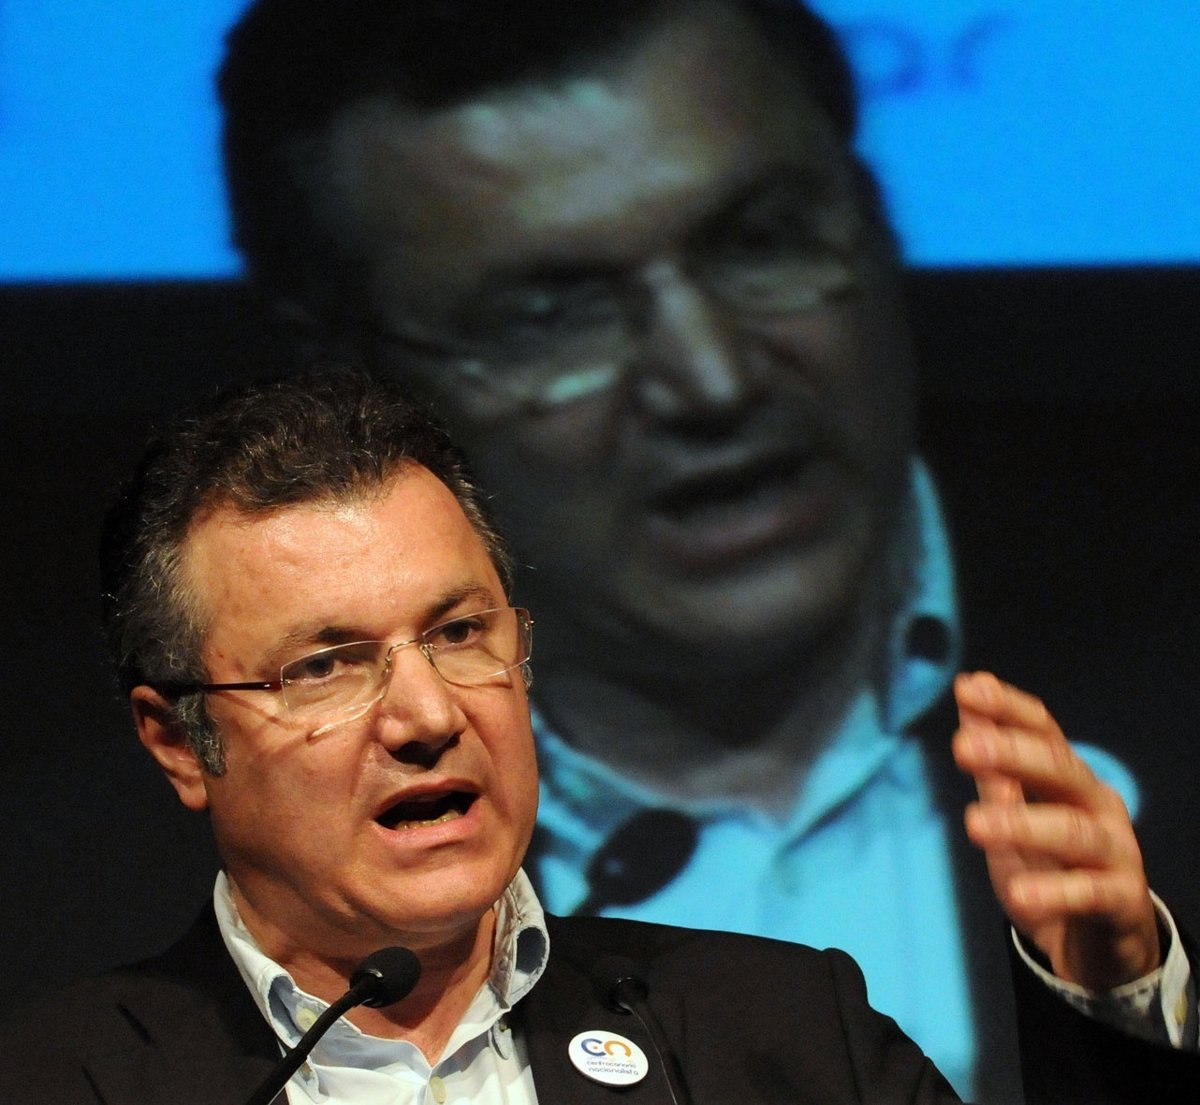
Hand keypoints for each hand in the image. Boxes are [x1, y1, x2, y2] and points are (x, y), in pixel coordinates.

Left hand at [952, 671, 1159, 988]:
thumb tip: (969, 699)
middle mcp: (1097, 806)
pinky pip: (1091, 893)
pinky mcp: (1122, 901)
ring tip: (975, 825)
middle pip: (1059, 770)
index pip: (1044, 732)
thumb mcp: (1012, 811)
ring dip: (1023, 824)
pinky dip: (1056, 892)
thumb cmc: (1049, 866)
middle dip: (1012, 754)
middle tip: (963, 747)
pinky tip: (1021, 895)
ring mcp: (1116, 852)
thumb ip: (992, 764)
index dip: (1009, 709)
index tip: (969, 688)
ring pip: (1074, 831)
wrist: (1098, 944)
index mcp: (1069, 779)